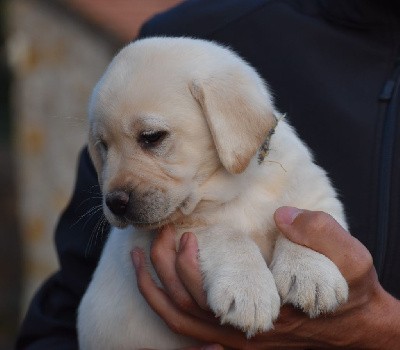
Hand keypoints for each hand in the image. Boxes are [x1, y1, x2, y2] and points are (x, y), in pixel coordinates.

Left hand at [132, 207, 399, 348]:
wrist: (358, 328)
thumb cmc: (352, 295)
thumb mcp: (352, 259)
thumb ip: (321, 234)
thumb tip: (283, 216)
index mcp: (264, 312)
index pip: (207, 298)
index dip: (186, 267)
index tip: (183, 234)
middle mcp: (244, 332)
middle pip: (184, 310)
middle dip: (162, 271)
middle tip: (158, 235)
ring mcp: (238, 340)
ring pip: (181, 324)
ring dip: (154, 291)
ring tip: (139, 258)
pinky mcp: (238, 339)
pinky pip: (192, 333)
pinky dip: (168, 311)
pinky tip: (156, 289)